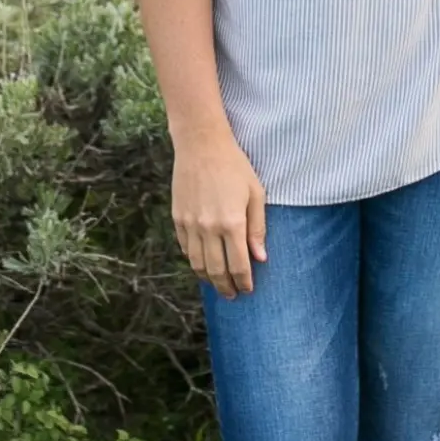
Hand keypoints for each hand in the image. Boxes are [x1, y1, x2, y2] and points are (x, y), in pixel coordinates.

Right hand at [171, 129, 267, 299]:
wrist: (201, 145)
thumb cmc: (235, 166)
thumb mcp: (255, 194)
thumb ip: (258, 228)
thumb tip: (261, 258)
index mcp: (232, 223)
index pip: (239, 265)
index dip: (244, 282)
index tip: (248, 290)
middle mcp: (209, 227)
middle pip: (217, 270)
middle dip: (226, 287)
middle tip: (233, 295)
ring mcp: (191, 224)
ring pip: (198, 264)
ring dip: (209, 279)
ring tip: (218, 284)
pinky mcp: (178, 218)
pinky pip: (186, 249)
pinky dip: (194, 261)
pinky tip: (203, 264)